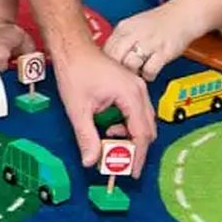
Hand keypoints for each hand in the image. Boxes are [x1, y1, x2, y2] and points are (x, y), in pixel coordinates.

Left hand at [55, 42, 155, 174]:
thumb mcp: (78, 109)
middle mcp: (139, 91)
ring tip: (109, 141)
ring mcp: (136, 87)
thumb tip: (91, 161)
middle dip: (135, 148)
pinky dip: (127, 125)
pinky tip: (110, 127)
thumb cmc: (76, 71)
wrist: (73, 47)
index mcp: (131, 95)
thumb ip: (87, 137)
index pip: (141, 134)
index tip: (132, 173)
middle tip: (119, 163)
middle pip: (147, 129)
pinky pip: (137, 112)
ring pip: (143, 121)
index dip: (137, 156)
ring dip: (130, 136)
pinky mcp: (130, 87)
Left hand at [103, 3, 199, 81]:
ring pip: (130, 65)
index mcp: (124, 28)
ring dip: (132, 74)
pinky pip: (149, 70)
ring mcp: (149, 42)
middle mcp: (134, 34)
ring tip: (136, 75)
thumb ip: (121, 41)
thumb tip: (108, 59)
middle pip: (115, 57)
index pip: (106, 49)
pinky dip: (148, 75)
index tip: (109, 71)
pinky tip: (149, 73)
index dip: (106, 63)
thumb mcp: (134, 26)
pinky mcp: (163, 52)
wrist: (183, 15)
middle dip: (116, 71)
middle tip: (121, 77)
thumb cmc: (159, 23)